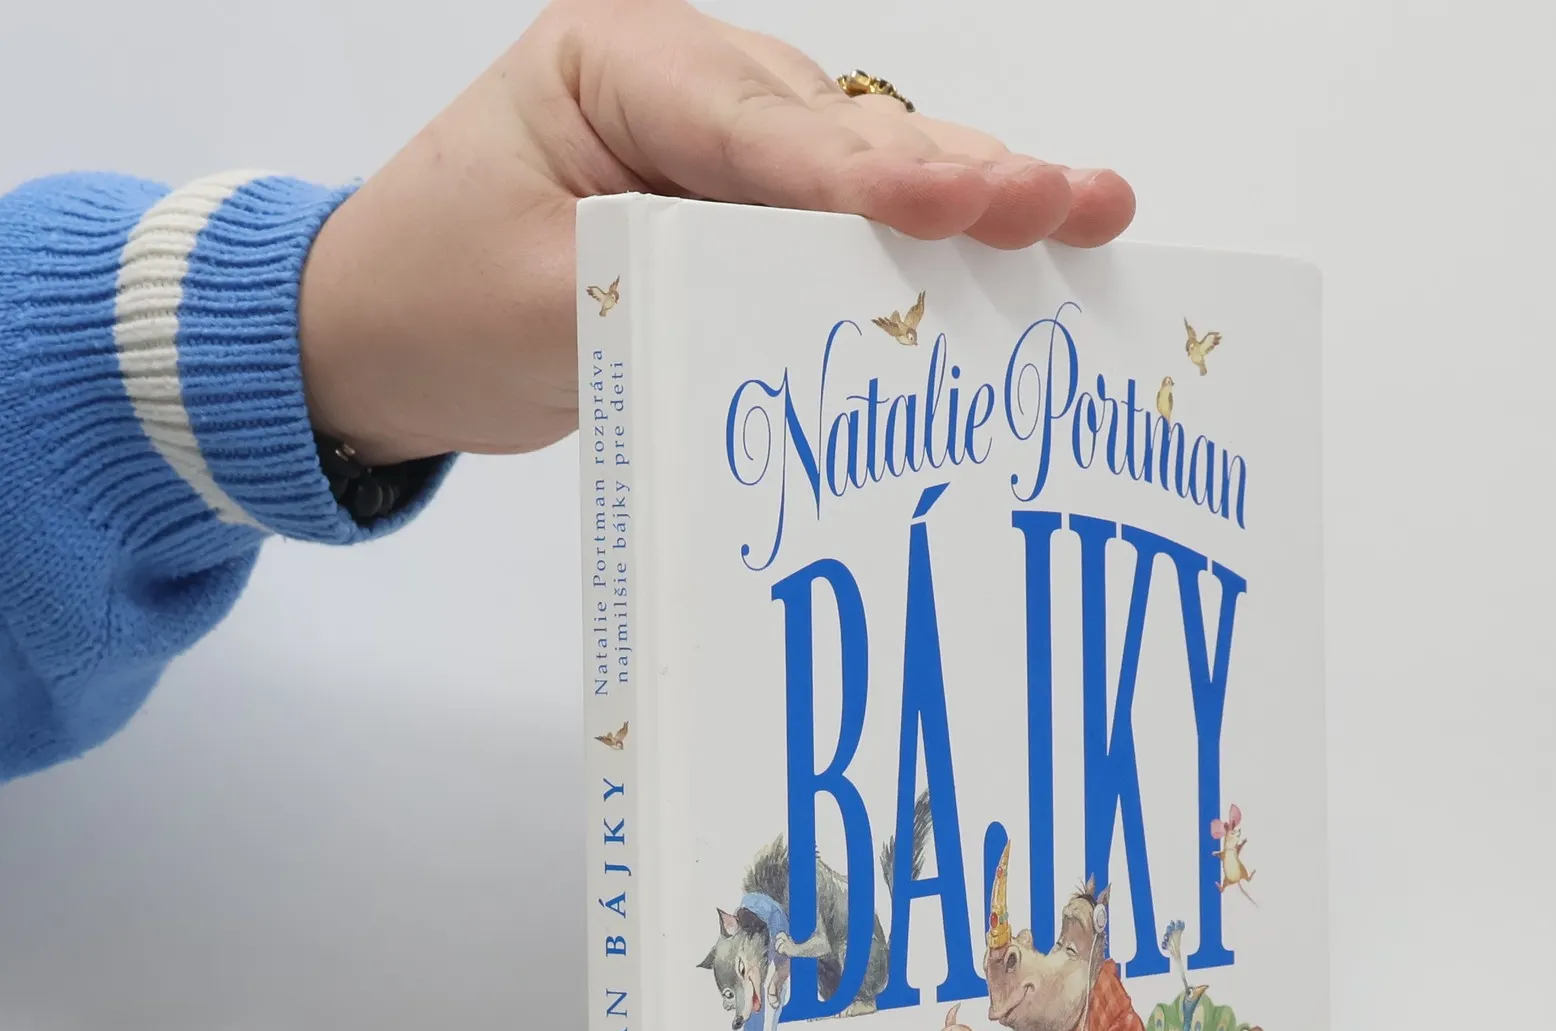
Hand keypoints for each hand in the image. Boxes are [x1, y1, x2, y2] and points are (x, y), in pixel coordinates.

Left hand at [300, 0, 1135, 461]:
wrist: (375, 340)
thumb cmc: (427, 303)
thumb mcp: (534, 304)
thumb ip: (667, 295)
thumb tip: (804, 314)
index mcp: (618, 67)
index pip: (767, 133)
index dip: (883, 175)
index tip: (984, 199)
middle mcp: (687, 89)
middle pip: (843, 134)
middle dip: (963, 174)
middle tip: (1081, 202)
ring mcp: (719, 151)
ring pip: (861, 173)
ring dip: (966, 208)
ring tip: (1082, 220)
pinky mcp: (736, 218)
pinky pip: (840, 229)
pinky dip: (917, 255)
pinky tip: (1008, 265)